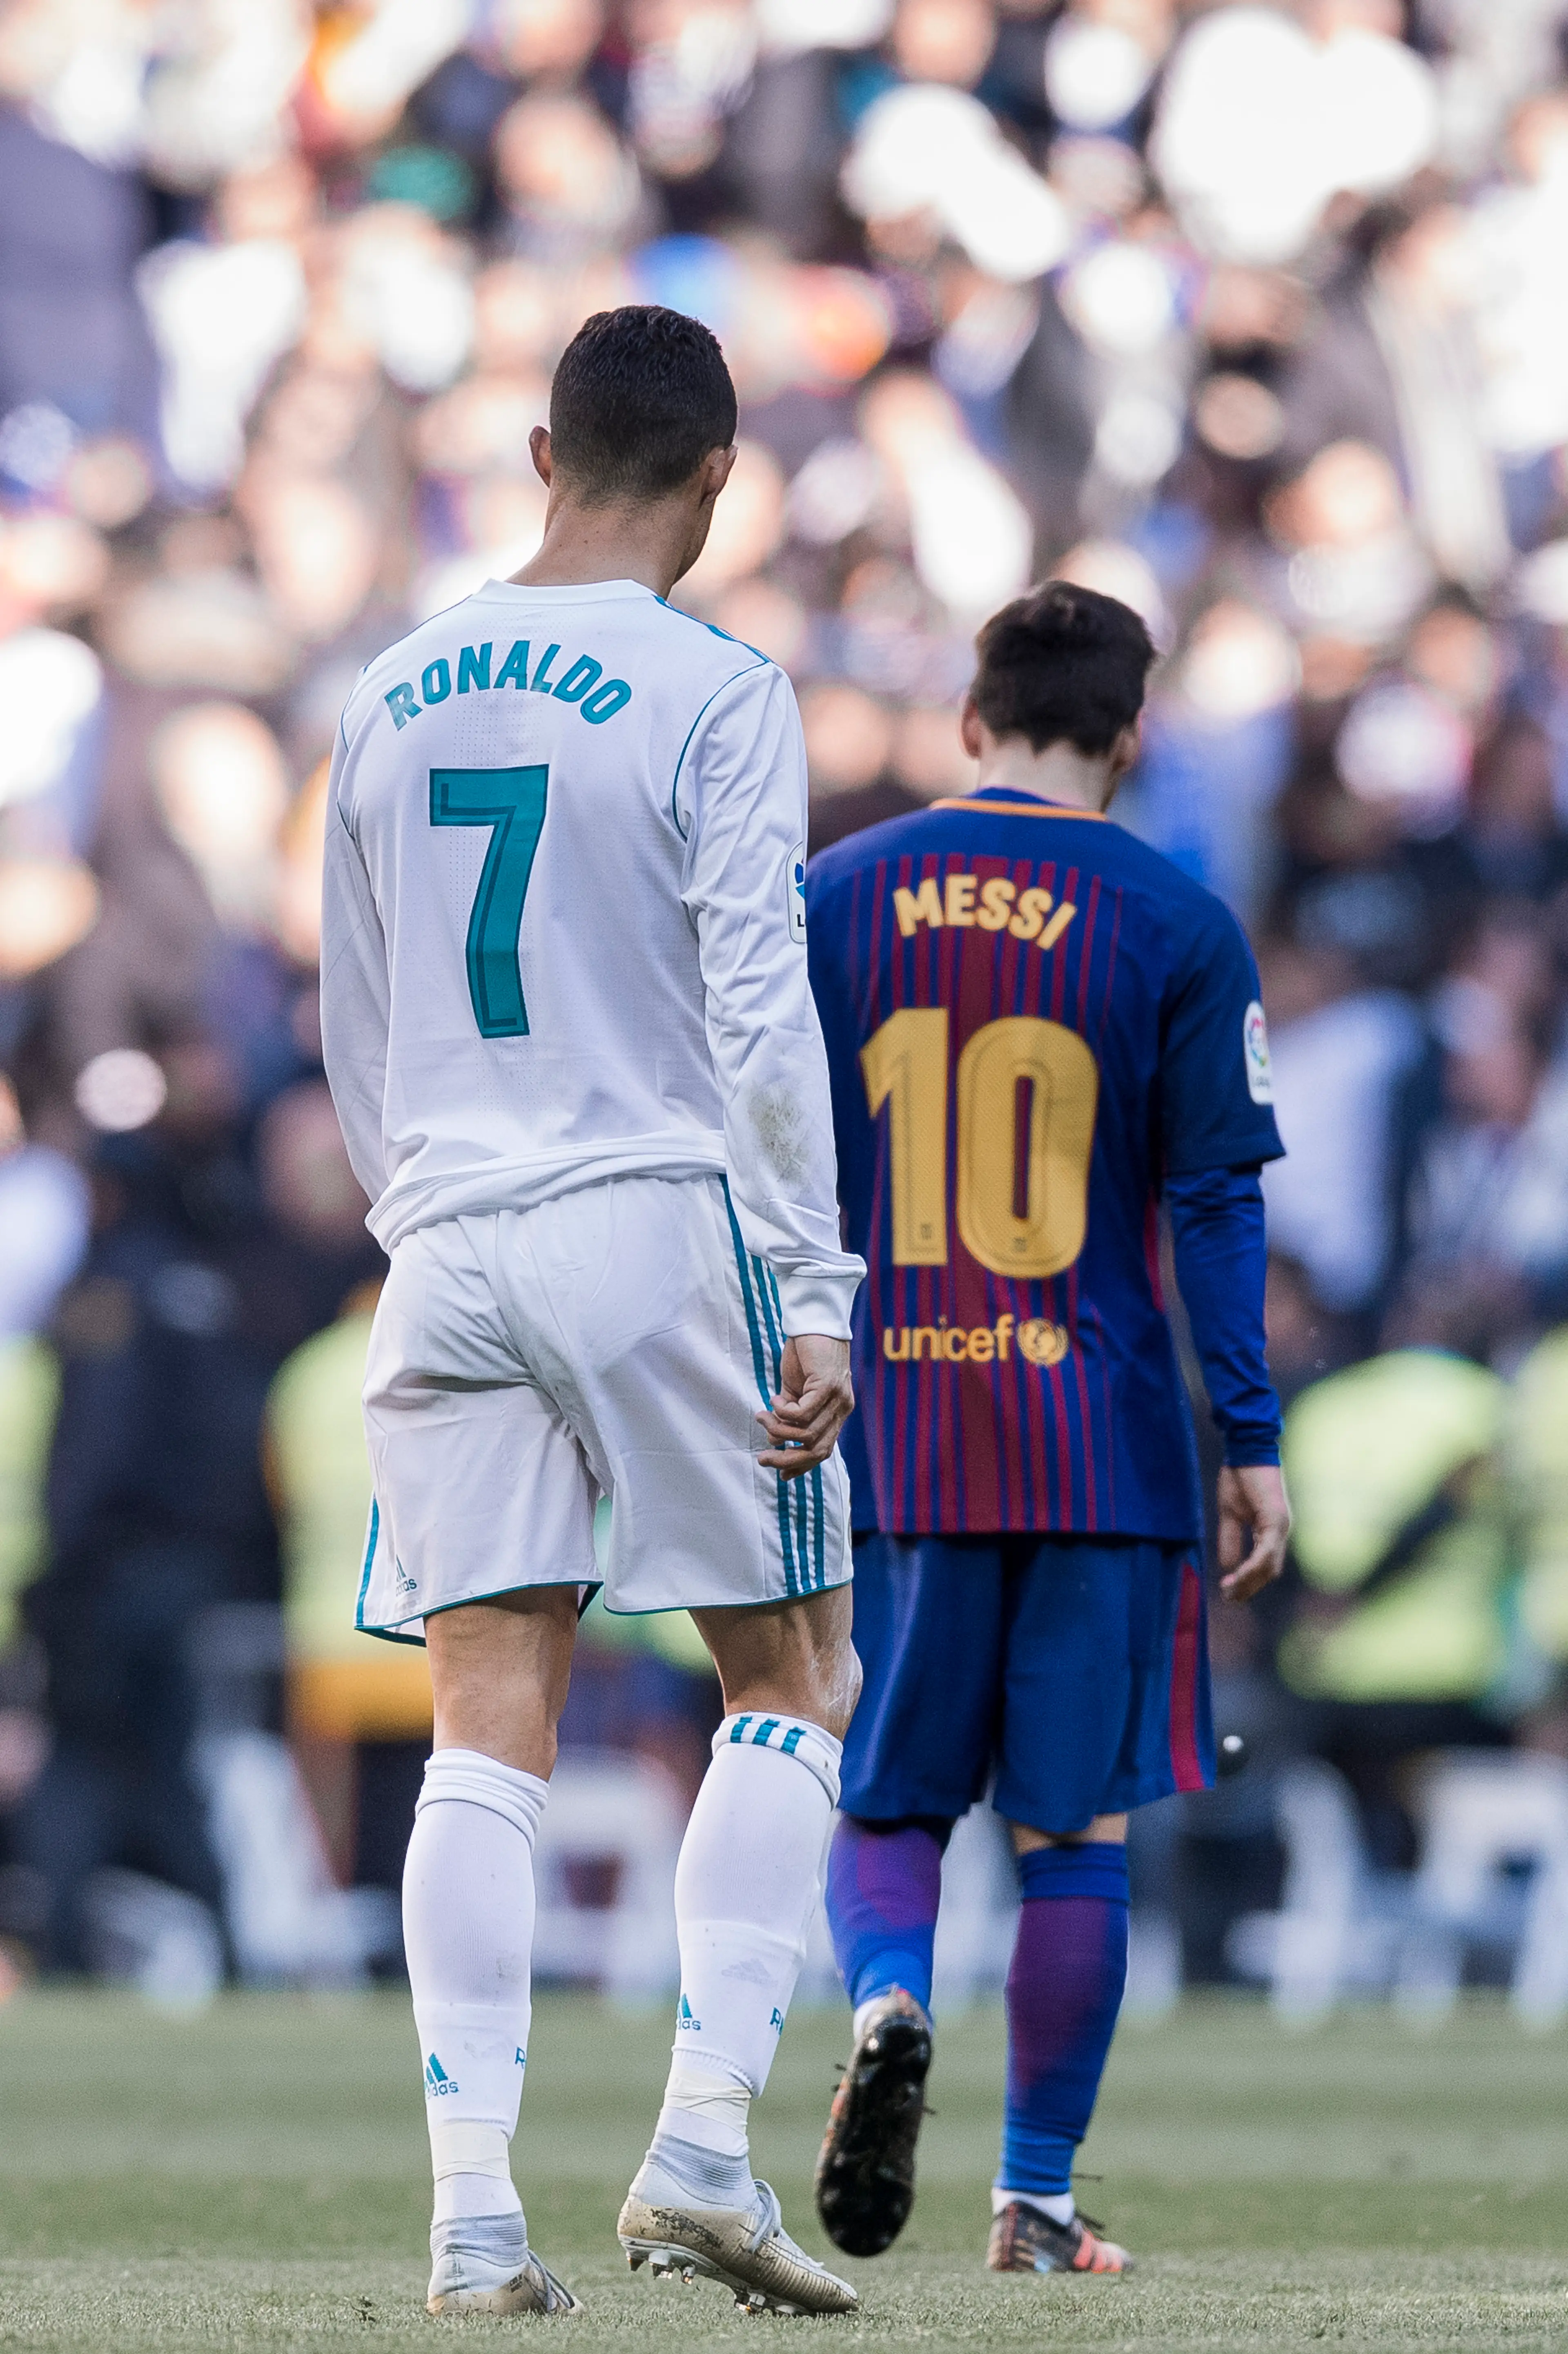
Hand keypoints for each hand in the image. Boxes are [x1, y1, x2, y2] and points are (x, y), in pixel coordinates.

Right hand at [756, 1335, 852, 1479]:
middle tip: (762, 1458)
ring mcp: (837, 1399)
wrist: (815, 1321)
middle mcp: (842, 1409)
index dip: (802, 1466)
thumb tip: (773, 1439)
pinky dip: (784, 1412)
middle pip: (817, 1450)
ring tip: (762, 1416)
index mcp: (837, 1412)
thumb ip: (788, 1414)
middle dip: (787, 1460)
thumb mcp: (795, 1390)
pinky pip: (803, 1412)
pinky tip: (773, 1399)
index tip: (781, 1475)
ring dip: (778, 1430)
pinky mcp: (828, 1386)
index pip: (824, 1451)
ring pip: (806, 1433)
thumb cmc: (805, 1353)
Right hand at [1216, 1463, 1290, 1601]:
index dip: (1248, 1581)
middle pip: (1269, 1572)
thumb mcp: (1230, 1514)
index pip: (1264, 1565)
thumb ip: (1230, 1540)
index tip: (1228, 1591)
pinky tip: (1237, 1575)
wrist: (1246, 1448)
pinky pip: (1266, 1552)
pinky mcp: (1275, 1520)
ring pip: (1269, 1566)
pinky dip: (1252, 1566)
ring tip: (1229, 1591)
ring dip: (1249, 1582)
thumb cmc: (1238, 1476)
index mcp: (1271, 1530)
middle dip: (1249, 1588)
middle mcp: (1280, 1531)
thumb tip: (1227, 1567)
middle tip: (1228, 1597)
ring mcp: (1281, 1526)